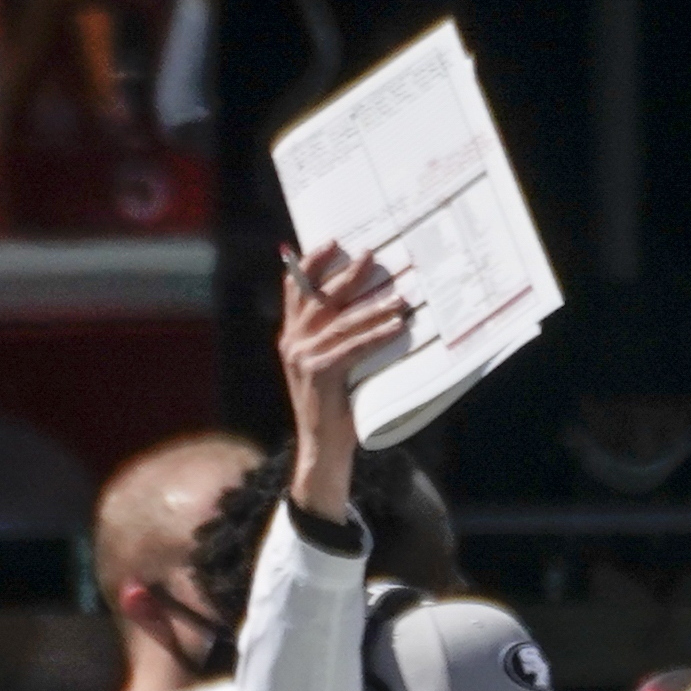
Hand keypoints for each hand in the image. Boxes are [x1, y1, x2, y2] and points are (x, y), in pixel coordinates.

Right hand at [274, 243, 407, 530]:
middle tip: (372, 255)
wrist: (322, 448)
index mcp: (291, 336)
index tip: (332, 242)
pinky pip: (353, 346)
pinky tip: (397, 327)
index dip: (311, 262)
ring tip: (400, 296)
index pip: (295, 289)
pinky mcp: (318, 373)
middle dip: (348, 273)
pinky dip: (377, 335)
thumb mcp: (328, 366)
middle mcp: (292, 342)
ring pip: (342, 320)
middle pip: (320, 295)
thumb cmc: (334, 406)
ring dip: (374, 306)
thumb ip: (334, 338)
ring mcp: (302, 357)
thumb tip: (367, 306)